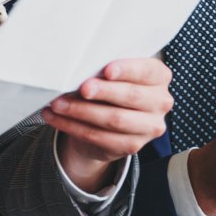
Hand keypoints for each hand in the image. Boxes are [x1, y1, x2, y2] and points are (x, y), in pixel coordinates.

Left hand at [41, 58, 172, 192]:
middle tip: (80, 88)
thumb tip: (79, 69)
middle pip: (131, 96)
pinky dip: (72, 126)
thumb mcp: (110, 75)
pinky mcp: (132, 146)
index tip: (107, 70)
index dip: (127, 70)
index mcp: (159, 77)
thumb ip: (103, 70)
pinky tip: (55, 118)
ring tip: (57, 103)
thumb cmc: (109, 89)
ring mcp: (149, 127)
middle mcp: (160, 102)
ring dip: (80, 111)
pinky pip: (98, 136)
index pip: (147, 71)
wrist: (106, 123)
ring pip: (114, 119)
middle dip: (102, 91)